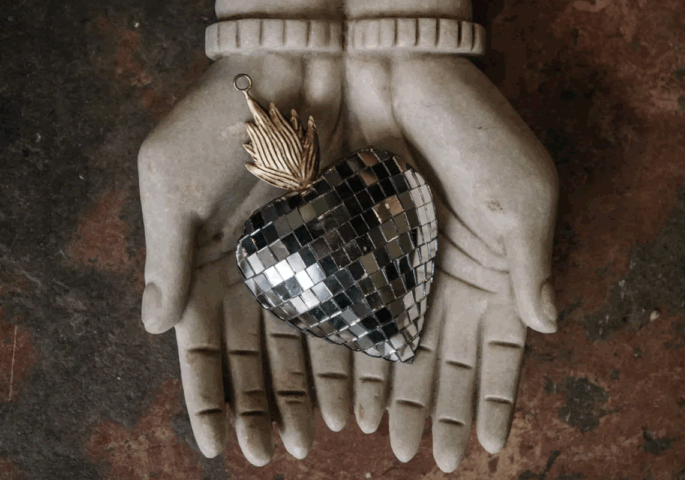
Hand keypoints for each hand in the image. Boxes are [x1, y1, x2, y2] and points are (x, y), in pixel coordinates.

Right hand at [137, 53, 344, 463]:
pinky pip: (339, 309)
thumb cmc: (217, 121)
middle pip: (252, 357)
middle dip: (260, 407)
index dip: (207, 397)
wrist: (289, 70)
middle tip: (274, 454)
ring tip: (312, 438)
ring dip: (302, 393)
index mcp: (200, 263)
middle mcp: (248, 272)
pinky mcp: (337, 247)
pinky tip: (350, 391)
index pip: (200, 346)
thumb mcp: (171, 183)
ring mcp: (295, 263)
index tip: (218, 445)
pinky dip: (342, 352)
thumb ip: (165, 257)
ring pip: (298, 344)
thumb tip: (154, 328)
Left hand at [339, 55, 558, 471]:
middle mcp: (453, 279)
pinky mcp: (364, 254)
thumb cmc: (475, 129)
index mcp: (500, 271)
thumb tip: (547, 326)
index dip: (499, 399)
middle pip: (451, 361)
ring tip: (390, 438)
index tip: (490, 446)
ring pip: (405, 348)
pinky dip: (361, 355)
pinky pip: (362, 315)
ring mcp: (407, 269)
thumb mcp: (522, 194)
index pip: (504, 352)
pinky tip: (356, 392)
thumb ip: (532, 264)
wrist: (400, 75)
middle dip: (443, 410)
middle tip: (430, 457)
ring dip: (401, 395)